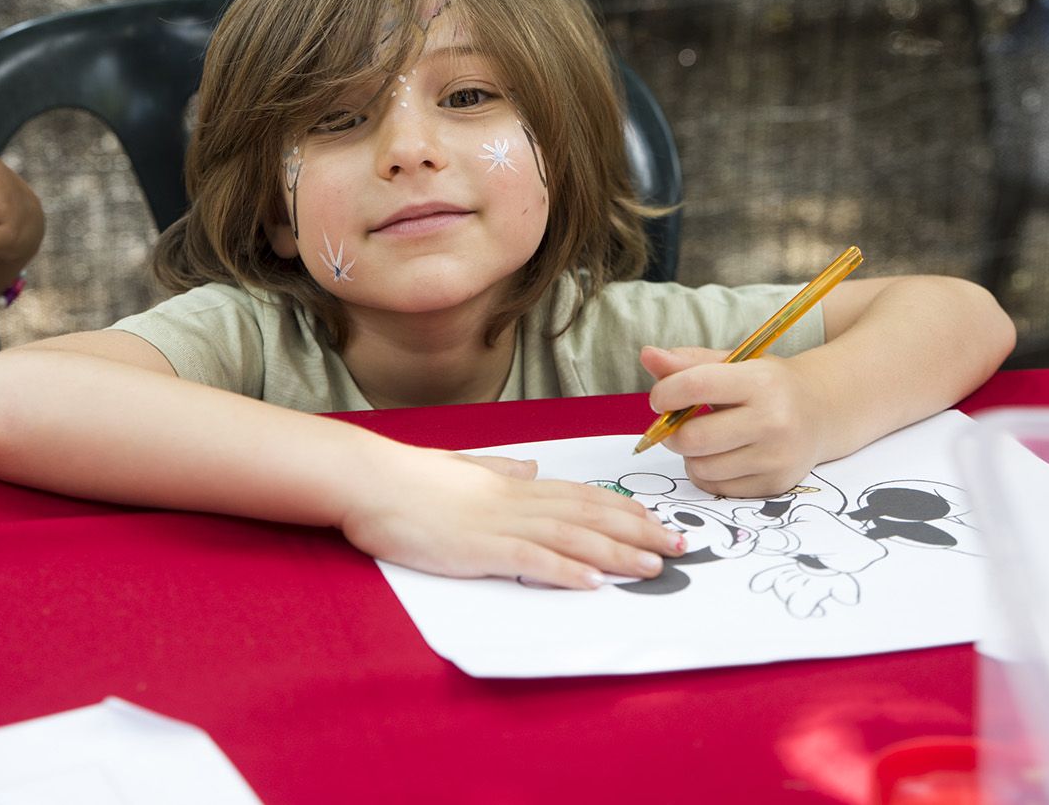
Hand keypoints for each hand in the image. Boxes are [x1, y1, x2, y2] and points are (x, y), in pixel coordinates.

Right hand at [339, 447, 685, 588]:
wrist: (368, 478)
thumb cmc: (408, 478)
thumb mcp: (463, 468)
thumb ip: (500, 470)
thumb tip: (532, 467)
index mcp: (513, 485)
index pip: (582, 496)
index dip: (624, 509)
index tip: (658, 521)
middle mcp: (516, 501)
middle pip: (589, 515)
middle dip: (638, 531)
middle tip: (679, 547)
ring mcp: (498, 524)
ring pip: (572, 537)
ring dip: (617, 553)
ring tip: (653, 567)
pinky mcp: (478, 548)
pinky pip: (531, 560)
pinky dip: (566, 571)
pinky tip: (594, 581)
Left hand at [639, 345, 832, 498]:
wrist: (822, 411)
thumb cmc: (768, 385)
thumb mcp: (735, 364)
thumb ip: (688, 362)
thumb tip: (647, 355)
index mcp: (760, 381)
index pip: (696, 385)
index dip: (665, 393)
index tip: (659, 398)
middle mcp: (773, 420)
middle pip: (694, 437)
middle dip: (671, 433)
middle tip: (675, 425)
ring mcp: (776, 457)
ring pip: (702, 467)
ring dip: (690, 456)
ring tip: (704, 439)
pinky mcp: (775, 484)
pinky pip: (717, 487)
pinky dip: (708, 474)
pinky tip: (721, 456)